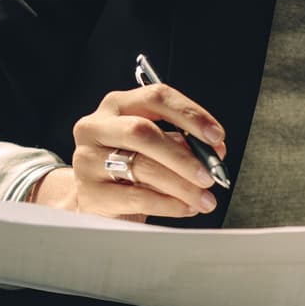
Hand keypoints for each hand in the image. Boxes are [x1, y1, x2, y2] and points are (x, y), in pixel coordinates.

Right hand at [32, 84, 226, 220]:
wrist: (97, 196)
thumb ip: (182, 143)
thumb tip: (214, 152)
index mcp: (118, 105)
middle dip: (183, 155)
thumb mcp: (155, 147)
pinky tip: (185, 207)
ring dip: (181, 185)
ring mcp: (88, 159)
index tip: (216, 136)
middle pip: (143, 132)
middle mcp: (97, 126)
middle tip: (210, 174)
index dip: (190, 114)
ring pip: (141, 166)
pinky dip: (168, 204)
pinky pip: (136, 198)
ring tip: (204, 198)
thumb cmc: (129, 164)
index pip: (156, 98)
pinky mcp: (90, 191)